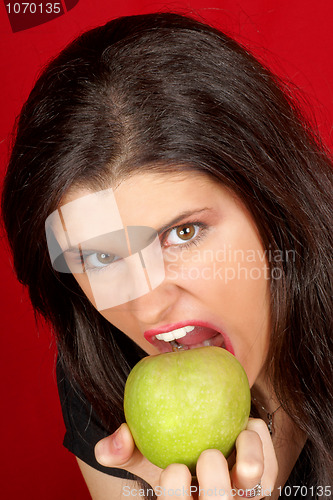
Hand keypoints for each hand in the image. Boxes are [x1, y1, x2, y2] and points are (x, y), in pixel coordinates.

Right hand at [95, 418, 277, 497]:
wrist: (198, 452)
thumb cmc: (168, 456)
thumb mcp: (142, 457)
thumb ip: (122, 449)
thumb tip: (109, 445)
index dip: (177, 493)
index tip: (174, 467)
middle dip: (217, 483)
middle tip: (207, 454)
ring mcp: (244, 498)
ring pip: (256, 490)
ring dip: (251, 460)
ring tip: (240, 432)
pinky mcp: (264, 481)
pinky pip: (271, 466)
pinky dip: (264, 443)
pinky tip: (248, 423)